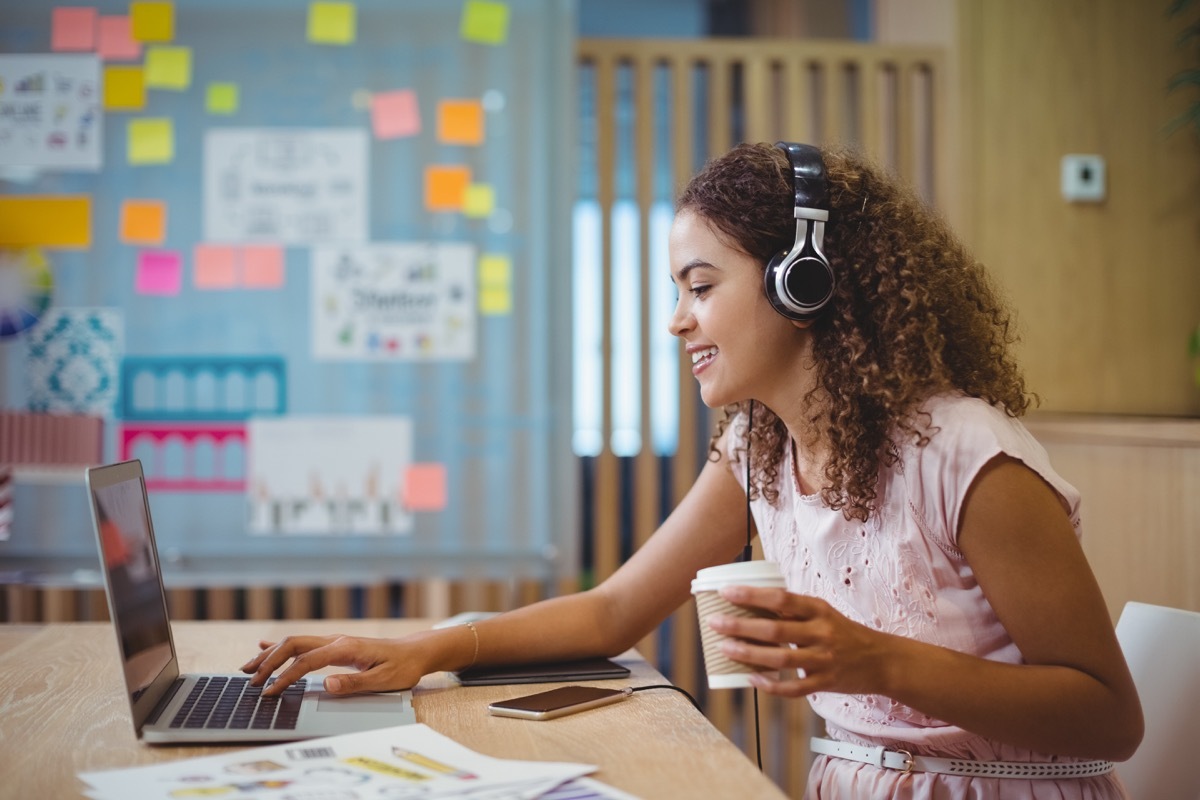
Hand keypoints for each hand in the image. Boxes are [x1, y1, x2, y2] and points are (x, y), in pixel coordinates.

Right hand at [241, 634, 423, 695]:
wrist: (416, 652)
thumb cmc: (403, 667)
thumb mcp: (384, 680)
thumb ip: (354, 683)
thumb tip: (326, 685)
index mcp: (346, 648)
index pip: (307, 661)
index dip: (285, 677)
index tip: (269, 692)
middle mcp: (337, 641)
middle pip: (294, 645)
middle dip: (269, 661)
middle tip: (250, 680)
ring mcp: (335, 642)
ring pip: (296, 643)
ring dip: (271, 654)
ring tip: (248, 667)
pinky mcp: (336, 646)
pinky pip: (305, 644)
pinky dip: (283, 647)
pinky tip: (266, 647)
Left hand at [707, 585, 894, 696]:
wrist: (881, 660)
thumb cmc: (844, 632)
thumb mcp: (823, 613)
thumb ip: (793, 611)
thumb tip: (751, 602)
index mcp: (819, 610)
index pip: (781, 599)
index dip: (752, 595)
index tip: (726, 592)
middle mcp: (822, 633)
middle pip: (775, 630)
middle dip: (741, 626)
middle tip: (714, 622)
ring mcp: (824, 660)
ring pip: (781, 659)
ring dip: (749, 654)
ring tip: (724, 648)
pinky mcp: (826, 683)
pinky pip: (794, 688)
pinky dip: (771, 685)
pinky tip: (751, 678)